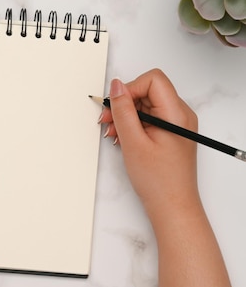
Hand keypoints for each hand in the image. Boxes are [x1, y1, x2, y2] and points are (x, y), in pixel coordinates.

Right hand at [98, 69, 199, 211]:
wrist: (172, 206)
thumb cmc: (159, 181)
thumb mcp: (133, 142)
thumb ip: (123, 111)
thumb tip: (116, 86)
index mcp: (177, 114)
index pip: (152, 80)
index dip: (130, 89)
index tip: (115, 106)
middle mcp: (180, 115)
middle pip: (147, 91)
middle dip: (124, 104)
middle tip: (107, 121)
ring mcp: (175, 123)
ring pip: (145, 104)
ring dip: (125, 115)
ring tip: (114, 134)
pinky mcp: (169, 132)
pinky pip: (148, 118)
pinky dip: (132, 125)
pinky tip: (123, 138)